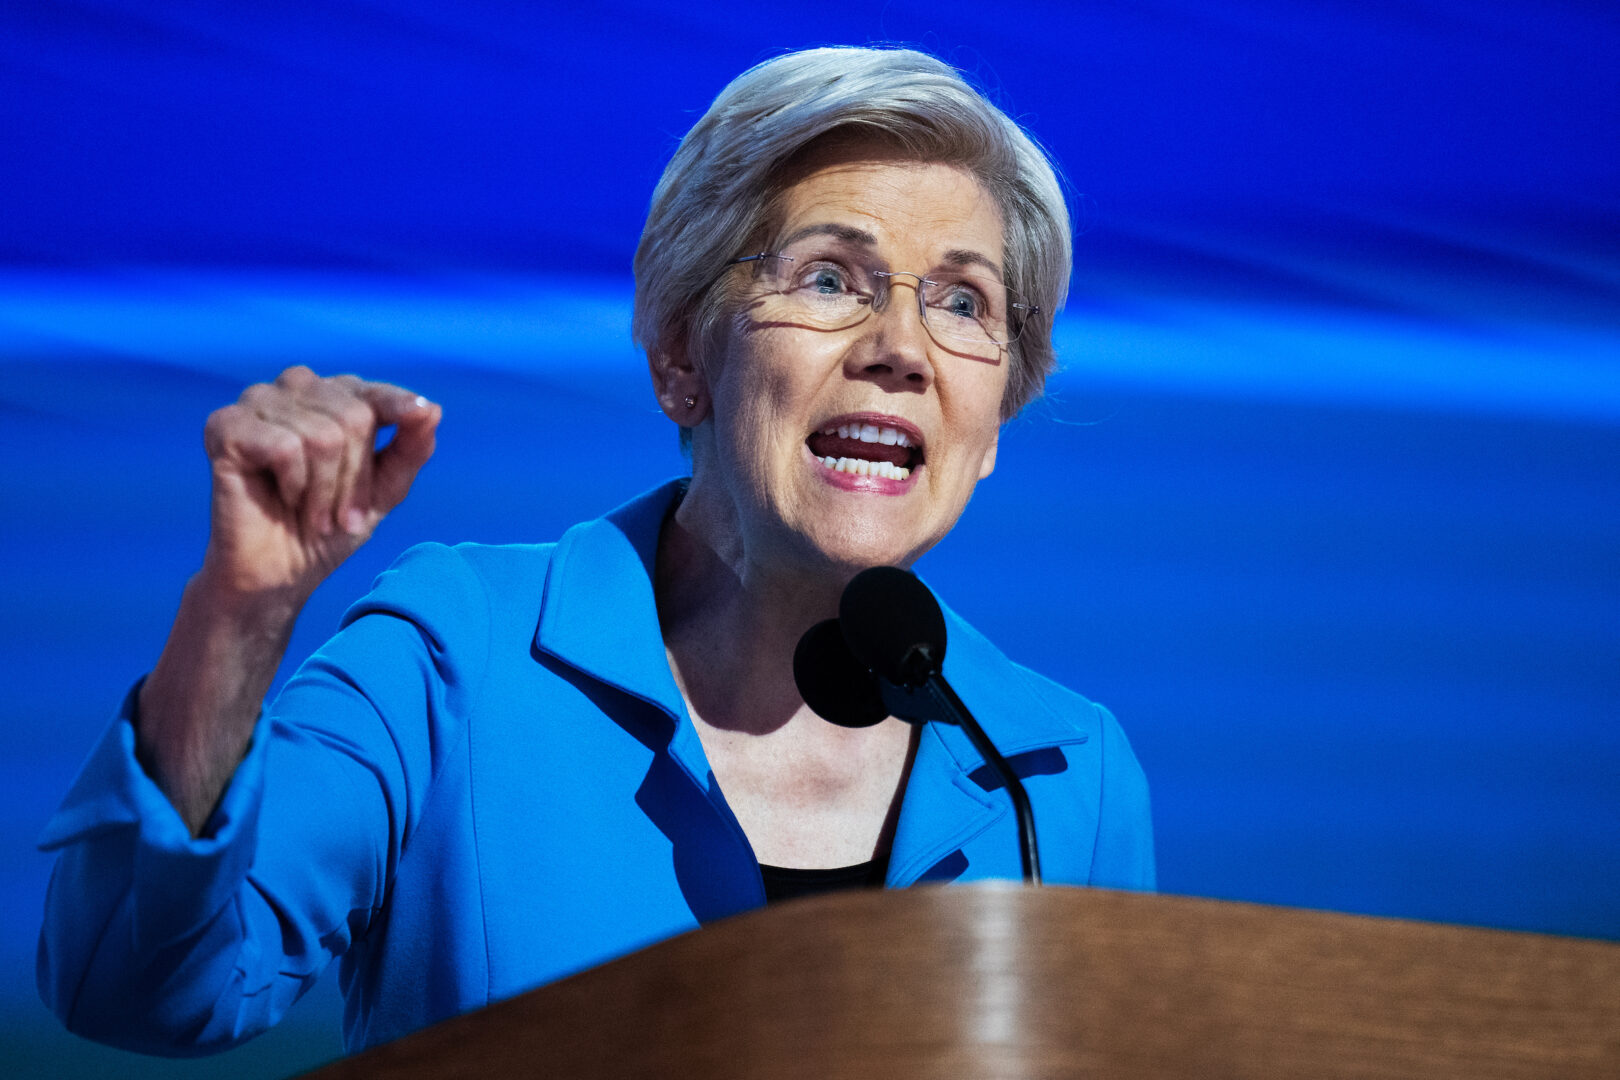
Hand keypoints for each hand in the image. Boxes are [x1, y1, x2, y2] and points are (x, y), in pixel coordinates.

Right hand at [199, 365, 440, 603]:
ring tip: (312, 512)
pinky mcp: (225, 426)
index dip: (401, 407)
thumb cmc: (330, 527)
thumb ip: (410, 449)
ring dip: (324, 490)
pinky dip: (293, 485)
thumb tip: (431, 409)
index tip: (423, 413)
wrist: (279, 574)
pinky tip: (281, 496)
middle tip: (340, 514)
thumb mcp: (385, 490)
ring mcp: (257, 402)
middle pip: (354, 418)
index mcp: (335, 395)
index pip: (376, 393)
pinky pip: (284, 447)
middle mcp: (296, 388)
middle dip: (355, 479)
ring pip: (321, 436)